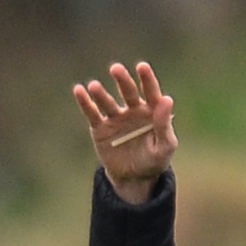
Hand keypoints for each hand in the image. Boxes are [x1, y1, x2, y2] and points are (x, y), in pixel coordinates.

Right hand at [72, 61, 177, 202]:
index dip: (146, 79)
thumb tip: (167, 99)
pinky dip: (85, 102)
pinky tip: (79, 90)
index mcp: (151, 111)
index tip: (142, 67)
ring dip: (100, 93)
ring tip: (94, 86)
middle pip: (127, 91)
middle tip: (116, 69)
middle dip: (122, 80)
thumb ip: (164, 124)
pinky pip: (92, 113)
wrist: (134, 178)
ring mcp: (115, 117)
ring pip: (107, 102)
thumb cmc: (154, 161)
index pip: (150, 91)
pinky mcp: (100, 128)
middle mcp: (132, 109)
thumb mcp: (165, 146)